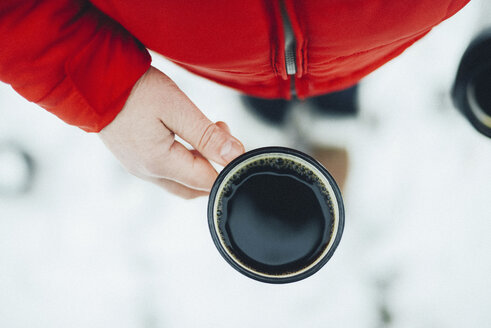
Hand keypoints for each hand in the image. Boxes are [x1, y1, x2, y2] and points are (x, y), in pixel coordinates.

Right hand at [98, 66, 244, 198]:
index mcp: (160, 164)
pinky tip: (186, 137)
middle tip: (221, 135)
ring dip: (199, 164)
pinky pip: (166, 172)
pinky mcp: (135, 160)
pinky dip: (184, 161)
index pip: (207, 182)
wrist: (93, 81)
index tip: (234, 143)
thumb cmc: (134, 90)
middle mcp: (148, 173)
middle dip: (215, 168)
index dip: (227, 167)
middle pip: (195, 188)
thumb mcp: (177, 108)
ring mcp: (139, 169)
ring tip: (205, 131)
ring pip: (181, 182)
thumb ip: (207, 136)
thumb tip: (234, 155)